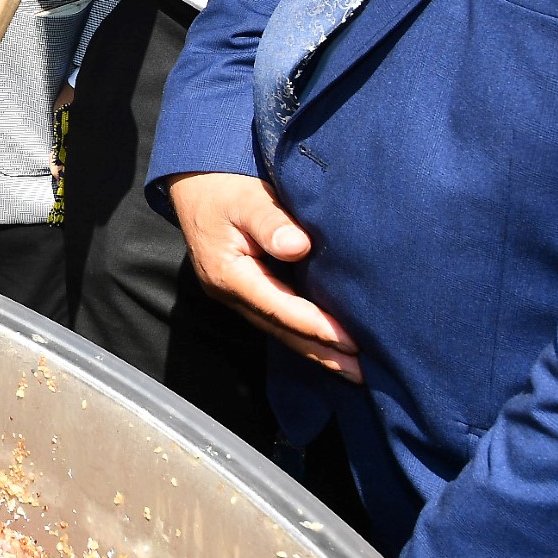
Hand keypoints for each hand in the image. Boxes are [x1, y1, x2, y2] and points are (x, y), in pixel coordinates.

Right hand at [168, 171, 362, 381]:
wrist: (194, 184)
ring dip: (315, 349)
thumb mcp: (246, 198)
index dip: (314, 326)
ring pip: (279, 330)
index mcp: (227, 274)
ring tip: (352, 369)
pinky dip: (303, 333)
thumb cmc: (224, 188)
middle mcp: (229, 293)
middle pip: (279, 329)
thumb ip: (270, 221)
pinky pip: (277, 319)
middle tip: (362, 374)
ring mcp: (235, 295)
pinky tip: (327, 344)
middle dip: (321, 352)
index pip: (277, 307)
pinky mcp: (245, 291)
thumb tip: (297, 247)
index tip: (351, 341)